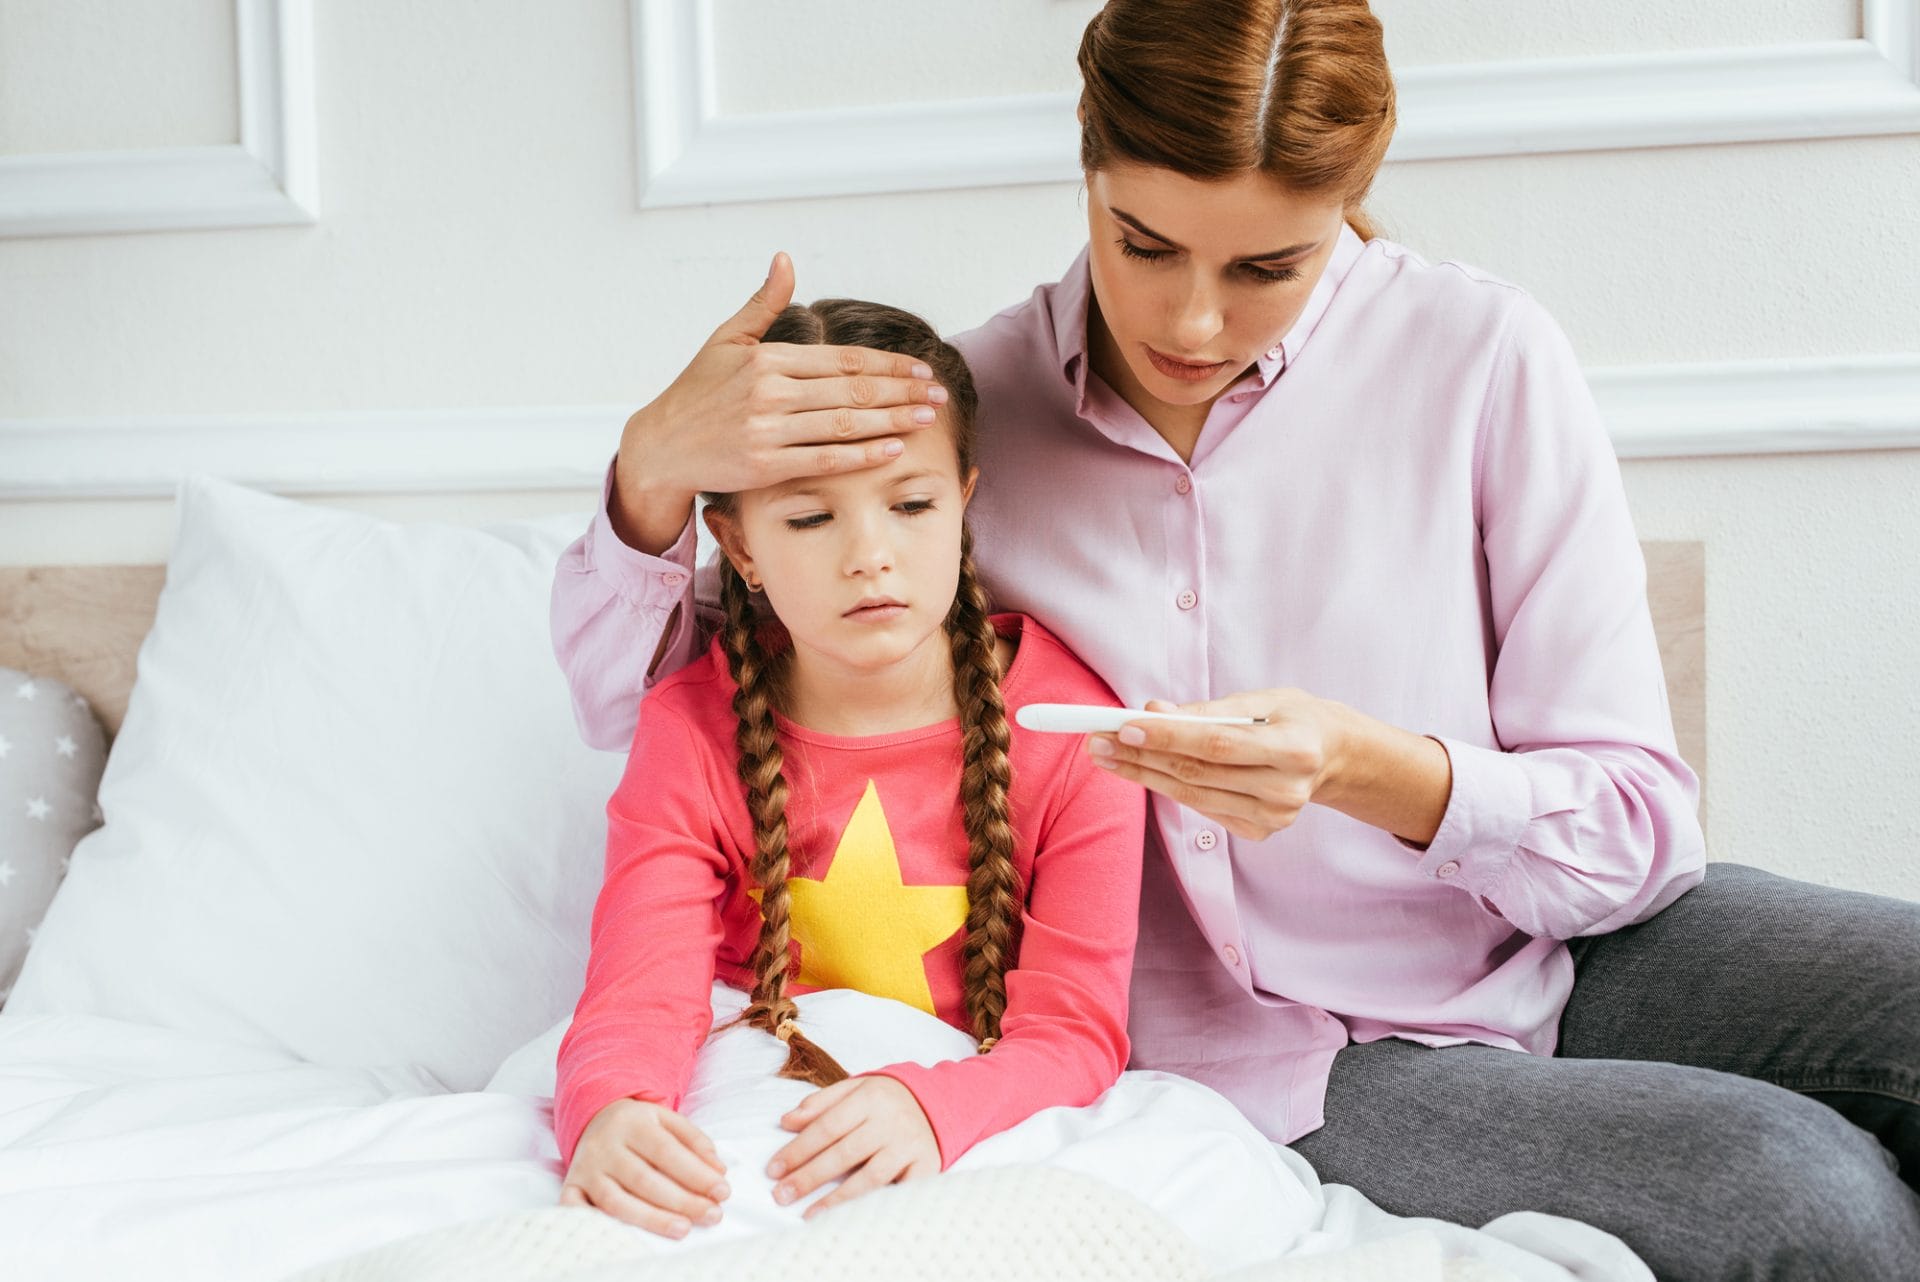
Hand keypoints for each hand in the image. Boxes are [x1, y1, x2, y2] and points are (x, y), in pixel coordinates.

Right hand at [558, 1097, 730, 1238]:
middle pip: (644, 1179)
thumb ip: (696, 1141)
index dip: (696, 1174)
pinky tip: (623, 1236)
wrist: (596, 1116)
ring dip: (651, 1219)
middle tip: (712, 1215)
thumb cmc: (640, 1125)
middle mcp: (606, 1145)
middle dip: (681, 1201)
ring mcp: (586, 1168)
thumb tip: (719, 1170)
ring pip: (616, 1201)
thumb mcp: (669, 1119)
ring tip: (684, 1229)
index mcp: (633, 1122)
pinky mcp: (571, 1186)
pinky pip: (577, 1210)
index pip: (667, 1152)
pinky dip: (594, 1224)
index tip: (723, 1192)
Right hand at [613, 251, 948, 549]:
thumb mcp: (726, 338)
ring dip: (892, 420)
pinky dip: (861, 455)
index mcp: (768, 359)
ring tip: (927, 417)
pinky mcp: (764, 466)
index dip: (888, 365)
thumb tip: (785, 258)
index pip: (843, 360)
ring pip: (844, 424)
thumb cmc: (697, 390)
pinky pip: (823, 459)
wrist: (661, 444)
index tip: (921, 369)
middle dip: (902, 391)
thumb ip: (763, 303)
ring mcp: (768, 430)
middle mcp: (770, 392)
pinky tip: (892, 449)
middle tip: (939, 394)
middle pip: (852, 390)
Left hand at [765, 1075, 939, 1218]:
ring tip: (809, 1214)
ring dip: (837, 1198)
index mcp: (869, 1097)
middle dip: (808, 1176)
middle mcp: (890, 1121)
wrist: (939, 1101)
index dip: (798, 1150)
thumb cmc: (887, 1099)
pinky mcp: (926, 1165)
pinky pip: (899, 1191)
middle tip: (781, 1195)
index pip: (826, 1127)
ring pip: (869, 1177)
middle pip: (843, 1153)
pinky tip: (853, 1217)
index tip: (773, 1170)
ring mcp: (909, 1145)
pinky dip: (876, 1205)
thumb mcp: (855, 1088)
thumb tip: (786, 1121)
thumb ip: (821, 1103)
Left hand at [1088, 690, 1345, 841]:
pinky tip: (1143, 769)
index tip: (1125, 725)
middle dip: (1142, 756)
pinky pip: (1202, 807)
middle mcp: (1286, 790)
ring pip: (1192, 795)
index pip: (1218, 744)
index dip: (1169, 737)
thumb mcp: (1260, 700)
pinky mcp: (1260, 831)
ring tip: (1106, 754)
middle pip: (1198, 774)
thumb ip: (1207, 710)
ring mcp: (1274, 817)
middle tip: (1098, 739)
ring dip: (1143, 774)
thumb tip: (1152, 711)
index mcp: (1294, 749)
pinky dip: (1169, 786)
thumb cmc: (1293, 719)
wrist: (1333, 757)